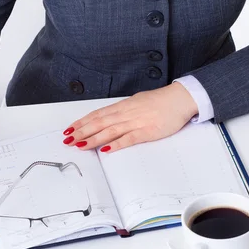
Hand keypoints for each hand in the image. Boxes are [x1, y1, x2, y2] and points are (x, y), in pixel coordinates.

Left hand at [61, 82, 198, 152]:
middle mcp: (126, 113)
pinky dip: (116, 144)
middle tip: (68, 139)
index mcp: (123, 106)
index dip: (82, 122)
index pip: (97, 114)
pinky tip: (105, 149)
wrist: (180, 99)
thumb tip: (110, 117)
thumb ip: (124, 111)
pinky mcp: (147, 131)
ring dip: (93, 138)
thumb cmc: (161, 101)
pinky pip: (129, 139)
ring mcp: (136, 122)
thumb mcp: (137, 102)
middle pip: (99, 122)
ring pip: (110, 130)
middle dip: (82, 131)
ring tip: (80, 145)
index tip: (70, 129)